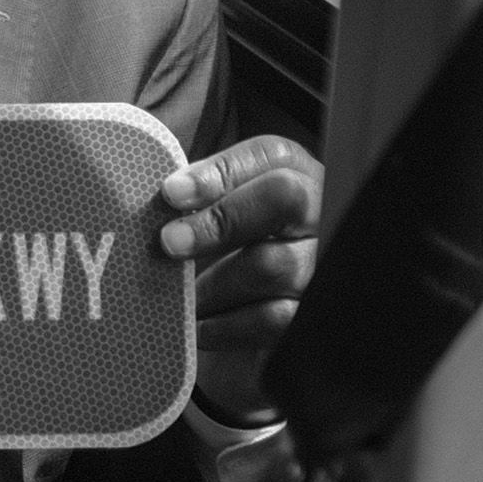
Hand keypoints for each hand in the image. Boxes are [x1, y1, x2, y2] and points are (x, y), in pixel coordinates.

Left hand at [159, 136, 323, 423]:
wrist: (264, 300)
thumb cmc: (234, 238)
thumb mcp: (223, 203)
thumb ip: (199, 192)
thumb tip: (160, 200)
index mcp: (292, 172)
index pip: (267, 157)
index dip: (217, 173)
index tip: (170, 193)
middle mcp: (319, 210)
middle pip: (282, 200)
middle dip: (218, 221)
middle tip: (168, 242)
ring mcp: (323, 263)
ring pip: (273, 265)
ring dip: (212, 282)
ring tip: (175, 291)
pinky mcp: (312, 314)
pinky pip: (271, 319)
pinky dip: (225, 325)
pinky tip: (197, 324)